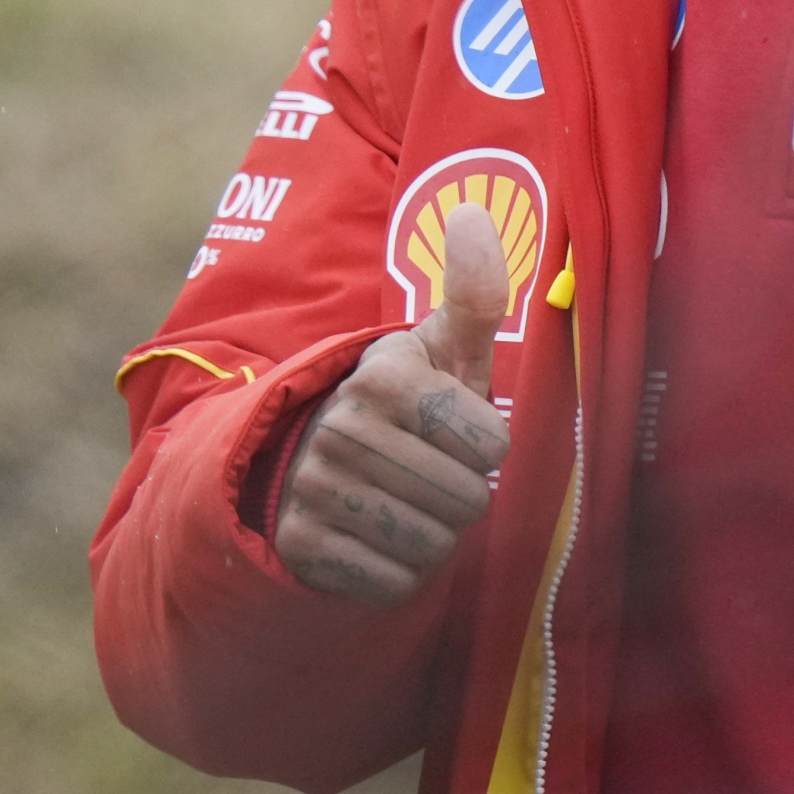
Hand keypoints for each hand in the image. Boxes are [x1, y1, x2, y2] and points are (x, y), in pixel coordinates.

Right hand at [275, 201, 512, 606]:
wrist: (314, 458)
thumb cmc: (406, 402)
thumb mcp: (443, 348)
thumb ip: (473, 291)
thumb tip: (474, 211)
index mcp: (384, 376)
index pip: (492, 447)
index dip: (488, 448)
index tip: (458, 431)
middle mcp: (341, 429)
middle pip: (466, 501)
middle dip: (463, 496)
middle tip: (431, 472)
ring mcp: (315, 488)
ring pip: (433, 544)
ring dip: (435, 534)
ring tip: (407, 499)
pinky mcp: (301, 545)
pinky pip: (394, 582)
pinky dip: (400, 570)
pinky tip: (380, 537)